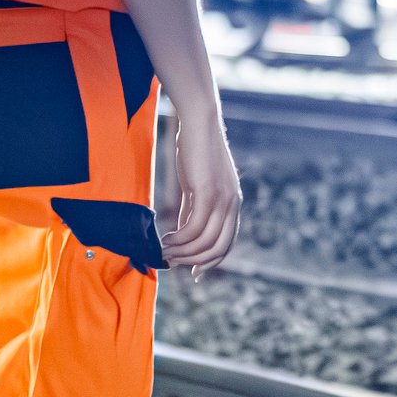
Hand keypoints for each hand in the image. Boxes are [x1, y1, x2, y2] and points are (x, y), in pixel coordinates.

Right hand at [161, 112, 241, 273]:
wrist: (199, 124)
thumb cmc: (195, 152)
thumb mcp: (196, 186)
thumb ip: (192, 210)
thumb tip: (183, 234)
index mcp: (233, 204)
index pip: (227, 244)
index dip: (211, 262)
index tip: (192, 272)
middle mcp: (232, 204)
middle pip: (219, 249)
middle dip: (195, 261)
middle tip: (172, 262)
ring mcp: (222, 199)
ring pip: (204, 242)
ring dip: (182, 252)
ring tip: (164, 251)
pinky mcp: (208, 192)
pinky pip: (193, 227)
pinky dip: (178, 239)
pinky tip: (165, 238)